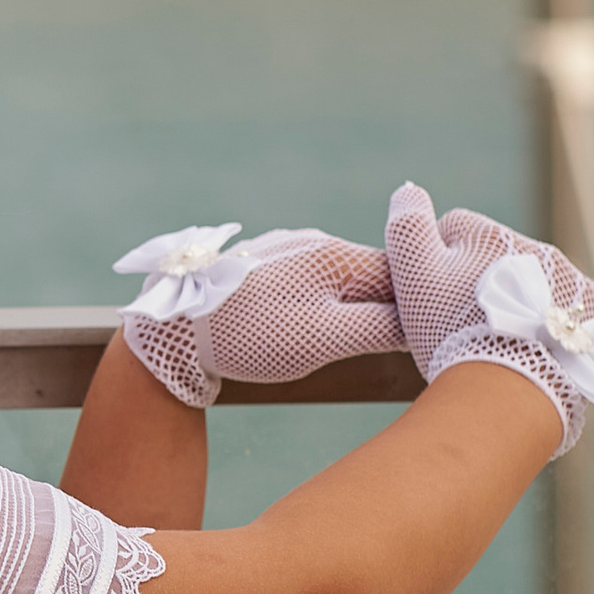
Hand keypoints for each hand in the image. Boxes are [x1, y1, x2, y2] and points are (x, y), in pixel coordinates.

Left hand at [116, 219, 404, 410]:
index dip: (417, 309)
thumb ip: (380, 328)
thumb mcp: (324, 338)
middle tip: (386, 351)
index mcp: (336, 254)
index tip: (422, 341)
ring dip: (352, 310)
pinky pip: (313, 284)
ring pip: (342, 281)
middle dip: (385, 310)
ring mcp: (288, 252)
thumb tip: (420, 323)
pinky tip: (308, 331)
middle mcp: (315, 243)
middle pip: (374, 277)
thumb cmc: (250, 335)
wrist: (172, 328)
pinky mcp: (266, 268)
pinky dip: (323, 307)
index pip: (403, 276)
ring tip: (342, 344)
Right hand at [382, 184, 593, 456]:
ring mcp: (567, 276)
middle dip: (480, 281)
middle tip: (466, 326)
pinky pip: (564, 307)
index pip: (453, 230)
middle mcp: (532, 245)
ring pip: (532, 282)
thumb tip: (408, 188)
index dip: (437, 263)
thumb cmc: (454, 331)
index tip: (436, 299)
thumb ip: (406, 226)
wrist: (513, 387)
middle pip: (494, 257)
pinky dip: (550, 323)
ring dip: (519, 301)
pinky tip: (535, 348)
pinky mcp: (593, 311)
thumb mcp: (415, 276)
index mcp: (487, 233)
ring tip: (502, 342)